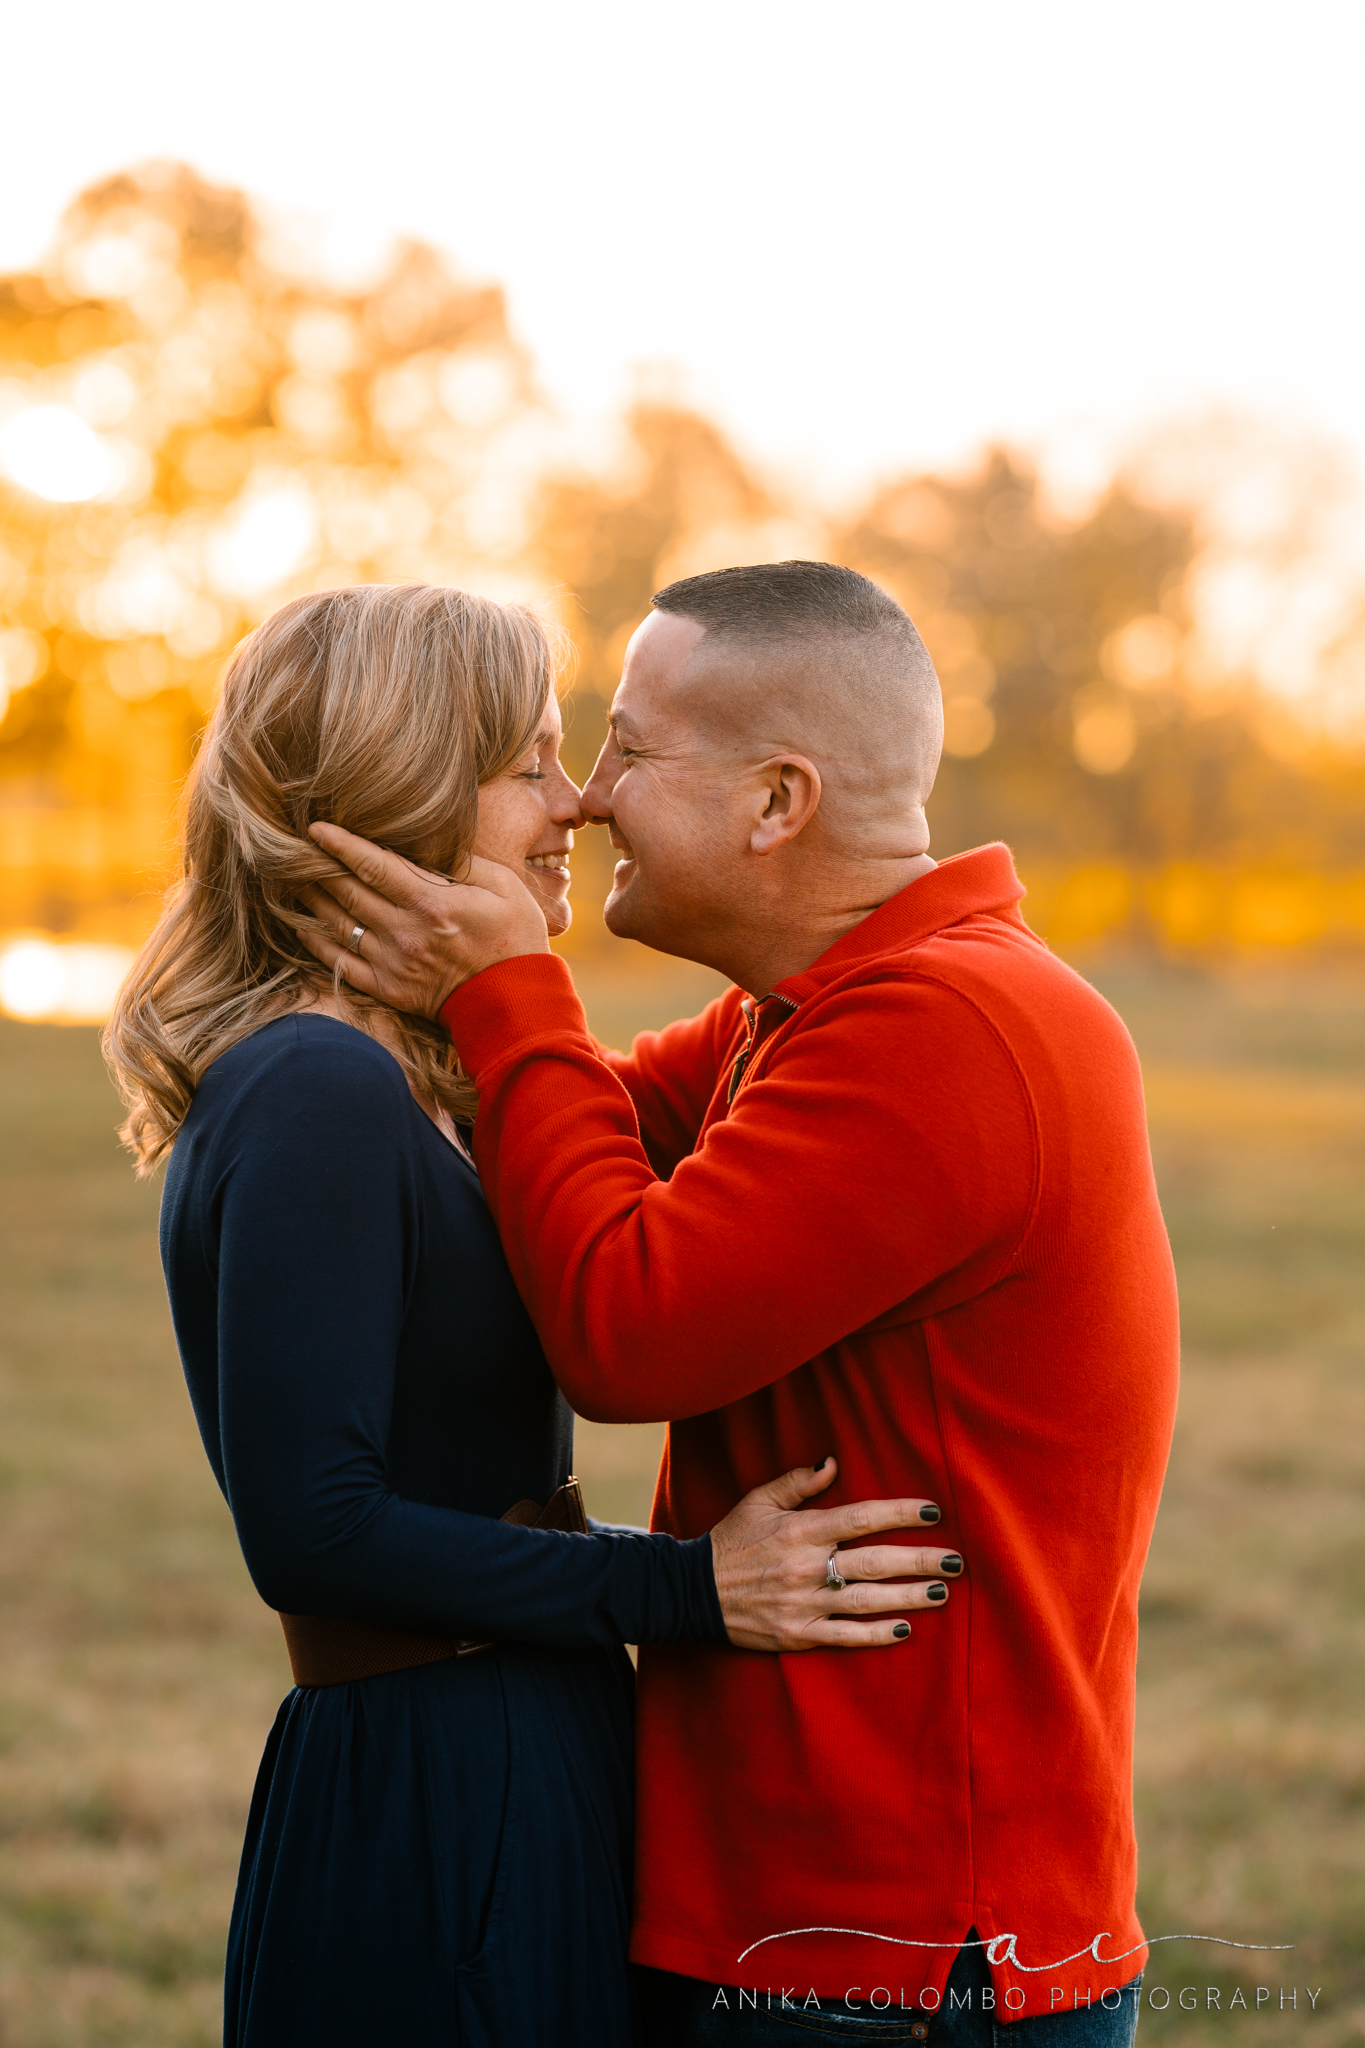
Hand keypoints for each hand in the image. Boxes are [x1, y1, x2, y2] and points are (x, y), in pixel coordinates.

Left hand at [298, 822, 549, 1017]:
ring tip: (292, 880)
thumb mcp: (505, 887)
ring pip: (338, 924)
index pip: (373, 865)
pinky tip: (302, 926)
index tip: (314, 828)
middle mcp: (404, 931)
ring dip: (311, 900)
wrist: (515, 1003)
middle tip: (293, 848)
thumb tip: (436, 843)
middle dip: (317, 866)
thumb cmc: (515, 939)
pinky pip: (341, 964)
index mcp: (431, 902)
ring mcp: (392, 962)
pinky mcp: (389, 988)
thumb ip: (466, 863)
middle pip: (347, 891)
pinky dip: (317, 943)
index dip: (340, 844)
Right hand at [709, 1457, 960, 1651]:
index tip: (933, 1511)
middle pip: (876, 1562)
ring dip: (909, 1597)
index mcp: (800, 1529)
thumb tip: (833, 1462)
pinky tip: (904, 1629)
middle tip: (956, 1561)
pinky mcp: (798, 1634)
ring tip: (941, 1592)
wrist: (693, 1591)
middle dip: (921, 1560)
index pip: (862, 1517)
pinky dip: (876, 1634)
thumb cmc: (730, 1541)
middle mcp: (807, 1566)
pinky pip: (846, 1636)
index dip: (901, 1513)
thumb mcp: (758, 1500)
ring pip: (868, 1600)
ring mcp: (804, 1603)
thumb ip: (797, 1482)